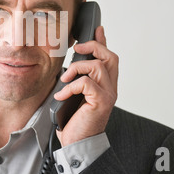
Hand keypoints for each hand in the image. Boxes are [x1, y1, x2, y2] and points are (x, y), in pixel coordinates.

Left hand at [54, 26, 118, 146]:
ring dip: (76, 69)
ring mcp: (108, 95)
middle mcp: (111, 88)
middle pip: (110, 57)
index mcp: (105, 85)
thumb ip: (77, 82)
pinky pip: (86, 83)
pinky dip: (71, 86)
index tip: (98, 29)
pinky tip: (62, 94)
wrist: (78, 144)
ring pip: (97, 66)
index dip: (104, 42)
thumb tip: (67, 70)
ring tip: (65, 80)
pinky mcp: (101, 102)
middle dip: (93, 47)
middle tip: (77, 49)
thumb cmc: (76, 121)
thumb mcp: (75, 96)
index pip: (109, 59)